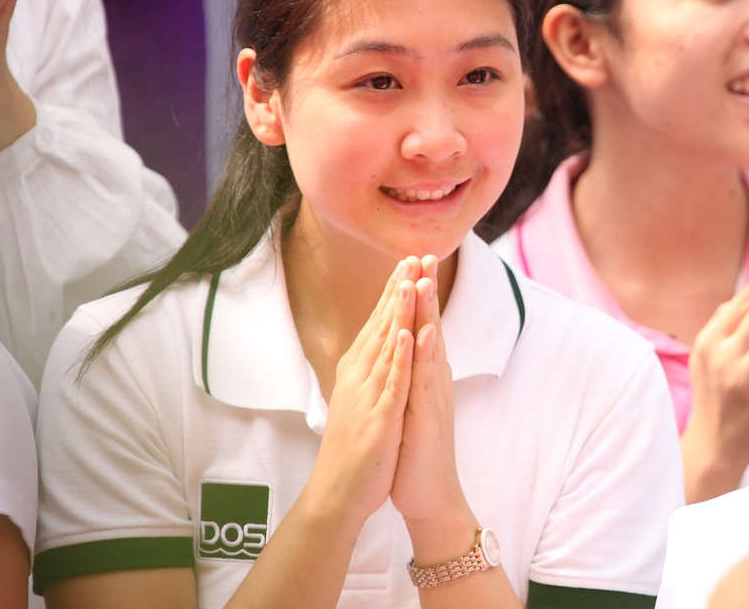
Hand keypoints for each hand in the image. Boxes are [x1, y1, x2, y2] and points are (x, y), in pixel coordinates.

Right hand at [301, 260, 415, 526]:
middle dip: (397, 289)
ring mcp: (369, 395)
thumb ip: (369, 371)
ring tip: (410, 280)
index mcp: (358, 371)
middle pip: (382, 325)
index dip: (393, 291)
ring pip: (387, 346)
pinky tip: (409, 334)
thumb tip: (379, 346)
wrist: (338, 493)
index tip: (406, 261)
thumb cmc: (353, 448)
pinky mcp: (379, 417)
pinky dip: (401, 358)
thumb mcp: (361, 399)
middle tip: (411, 254)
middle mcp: (360, 376)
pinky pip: (392, 383)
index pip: (379, 323)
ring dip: (399, 312)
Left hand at [390, 256, 467, 528]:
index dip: (417, 294)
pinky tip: (426, 332)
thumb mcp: (410, 404)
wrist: (430, 495)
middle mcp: (434, 379)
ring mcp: (434, 396)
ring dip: (429, 312)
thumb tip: (404, 351)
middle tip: (424, 253)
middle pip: (431, 325)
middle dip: (426, 290)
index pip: (422, 325)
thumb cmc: (416, 452)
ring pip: (432, 346)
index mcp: (425, 375)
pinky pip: (428, 380)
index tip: (411, 261)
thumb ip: (410, 375)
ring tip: (425, 279)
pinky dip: (427, 354)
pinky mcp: (430, 415)